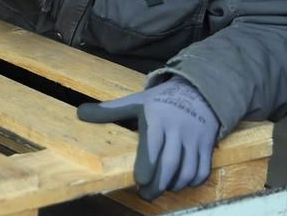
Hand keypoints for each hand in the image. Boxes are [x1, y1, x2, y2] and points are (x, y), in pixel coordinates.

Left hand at [77, 77, 218, 200]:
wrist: (199, 91)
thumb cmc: (161, 101)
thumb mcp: (136, 102)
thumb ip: (109, 111)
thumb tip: (79, 112)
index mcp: (157, 118)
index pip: (153, 143)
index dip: (147, 164)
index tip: (140, 179)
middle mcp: (177, 129)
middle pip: (170, 163)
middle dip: (158, 183)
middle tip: (146, 194)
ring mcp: (194, 138)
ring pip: (187, 170)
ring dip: (174, 184)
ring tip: (161, 189)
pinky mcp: (207, 145)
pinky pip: (202, 170)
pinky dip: (192, 181)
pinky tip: (180, 183)